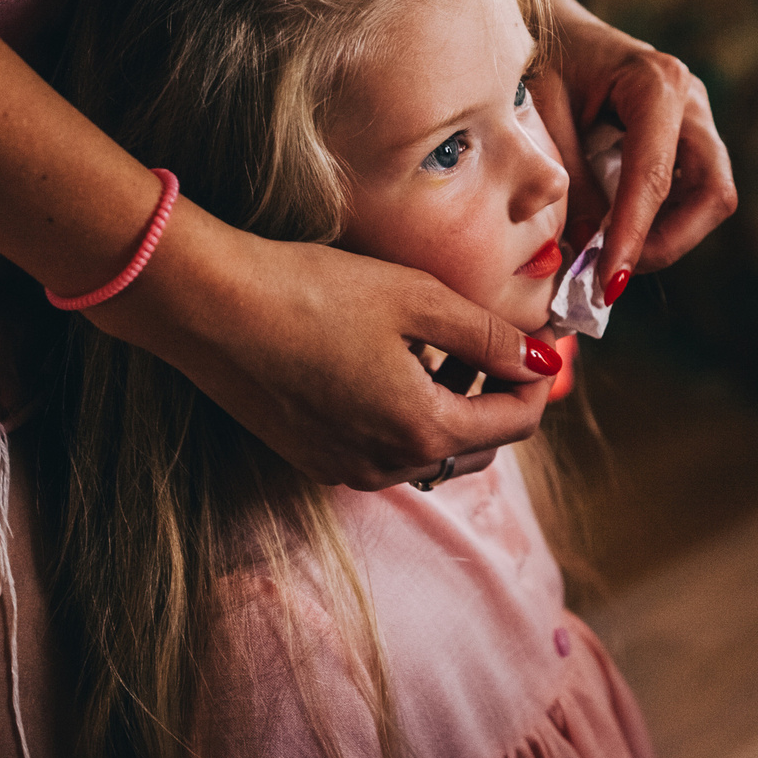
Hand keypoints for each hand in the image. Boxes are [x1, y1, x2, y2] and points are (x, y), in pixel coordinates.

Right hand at [89, 202, 559, 490]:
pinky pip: (385, 448)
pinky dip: (408, 416)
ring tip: (449, 348)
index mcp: (423, 428)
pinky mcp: (312, 456)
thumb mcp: (416, 298)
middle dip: (501, 397)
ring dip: (454, 408)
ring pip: (430, 450)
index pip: (517, 423)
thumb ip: (488, 334)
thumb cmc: (312, 291)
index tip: (547, 337)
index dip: (540, 378)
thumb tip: (543, 360)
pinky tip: (394, 365)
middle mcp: (388, 465)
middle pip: (478, 445)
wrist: (210, 307)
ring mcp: (345, 467)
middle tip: (502, 340)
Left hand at [534, 0, 734, 285]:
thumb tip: (584, 250)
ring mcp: (695, 120)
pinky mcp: (688, 138)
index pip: (655, 176)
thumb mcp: (543, 116)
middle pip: (712, 192)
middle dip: (668, 241)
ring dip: (666, 235)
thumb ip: (566, 180)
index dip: (634, 235)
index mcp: (655, 83)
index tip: (608, 281)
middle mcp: (689, 101)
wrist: (552, 25)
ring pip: (709, 198)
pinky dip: (660, 220)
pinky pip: (691, 192)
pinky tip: (616, 229)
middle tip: (613, 271)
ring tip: (608, 253)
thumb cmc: (543, 60)